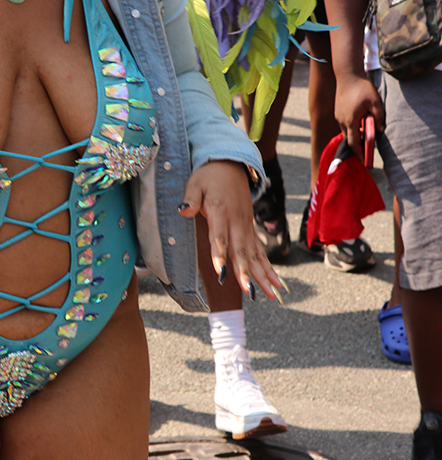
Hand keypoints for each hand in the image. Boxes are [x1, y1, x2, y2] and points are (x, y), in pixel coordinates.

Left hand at [180, 160, 284, 299]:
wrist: (230, 165)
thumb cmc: (208, 176)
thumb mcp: (195, 182)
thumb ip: (190, 198)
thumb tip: (183, 209)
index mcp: (220, 211)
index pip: (220, 237)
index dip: (220, 256)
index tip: (222, 274)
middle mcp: (236, 222)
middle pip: (241, 251)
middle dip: (246, 273)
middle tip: (250, 293)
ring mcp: (246, 226)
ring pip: (255, 255)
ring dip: (263, 275)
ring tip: (272, 295)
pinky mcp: (250, 229)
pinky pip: (260, 252)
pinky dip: (268, 268)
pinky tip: (276, 284)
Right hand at [334, 73, 384, 162]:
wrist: (347, 74)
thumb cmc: (362, 88)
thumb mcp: (375, 102)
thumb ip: (379, 118)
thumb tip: (380, 131)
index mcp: (351, 121)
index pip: (354, 143)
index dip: (359, 154)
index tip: (364, 161)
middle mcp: (342, 120)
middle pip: (349, 139)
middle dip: (357, 147)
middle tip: (366, 153)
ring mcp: (338, 116)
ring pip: (346, 131)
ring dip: (354, 135)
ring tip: (364, 135)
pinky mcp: (338, 111)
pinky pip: (344, 124)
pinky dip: (351, 127)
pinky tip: (359, 123)